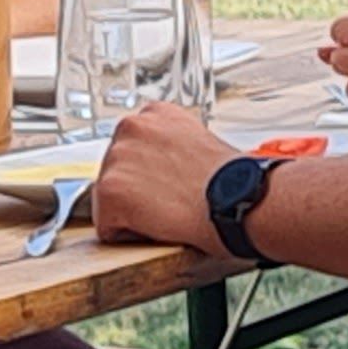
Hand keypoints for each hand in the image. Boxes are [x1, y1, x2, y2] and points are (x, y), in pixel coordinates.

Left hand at [90, 101, 230, 248]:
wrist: (240, 199)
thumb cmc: (232, 182)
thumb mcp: (200, 144)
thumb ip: (171, 148)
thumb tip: (162, 169)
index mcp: (154, 113)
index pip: (133, 147)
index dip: (150, 173)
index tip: (169, 183)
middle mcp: (131, 126)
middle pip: (116, 171)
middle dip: (137, 190)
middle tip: (171, 202)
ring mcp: (117, 157)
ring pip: (109, 198)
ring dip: (132, 212)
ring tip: (168, 213)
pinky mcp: (110, 190)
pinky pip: (106, 226)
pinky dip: (127, 235)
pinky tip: (158, 226)